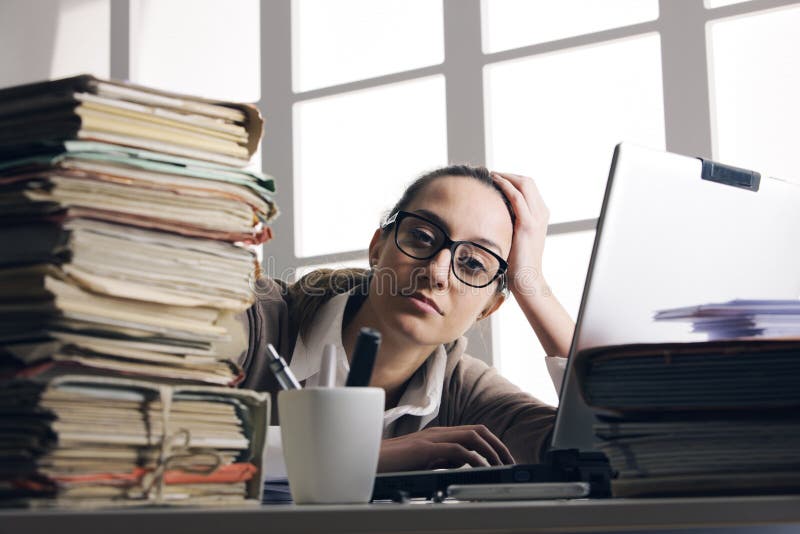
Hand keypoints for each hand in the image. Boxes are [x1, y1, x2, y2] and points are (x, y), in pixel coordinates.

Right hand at [377, 425, 514, 471]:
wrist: (365, 461)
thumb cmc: (390, 464)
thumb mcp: (423, 462)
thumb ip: (441, 459)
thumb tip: (461, 464)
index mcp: (437, 435)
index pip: (473, 432)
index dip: (492, 443)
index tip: (503, 459)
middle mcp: (437, 432)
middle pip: (478, 430)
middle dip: (498, 446)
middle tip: (510, 463)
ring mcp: (431, 439)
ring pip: (472, 436)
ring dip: (491, 451)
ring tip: (501, 466)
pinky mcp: (424, 450)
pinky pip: (456, 449)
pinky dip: (474, 458)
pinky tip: (481, 468)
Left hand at [490, 172, 549, 297]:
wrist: (526, 278)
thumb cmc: (516, 261)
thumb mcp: (514, 236)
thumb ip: (509, 222)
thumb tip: (491, 212)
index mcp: (540, 214)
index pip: (529, 186)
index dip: (512, 178)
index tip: (495, 177)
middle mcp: (541, 213)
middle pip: (528, 181)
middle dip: (508, 174)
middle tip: (490, 174)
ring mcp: (537, 218)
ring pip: (524, 184)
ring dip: (506, 176)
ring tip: (489, 175)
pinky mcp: (528, 225)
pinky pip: (518, 198)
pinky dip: (506, 186)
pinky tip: (494, 183)